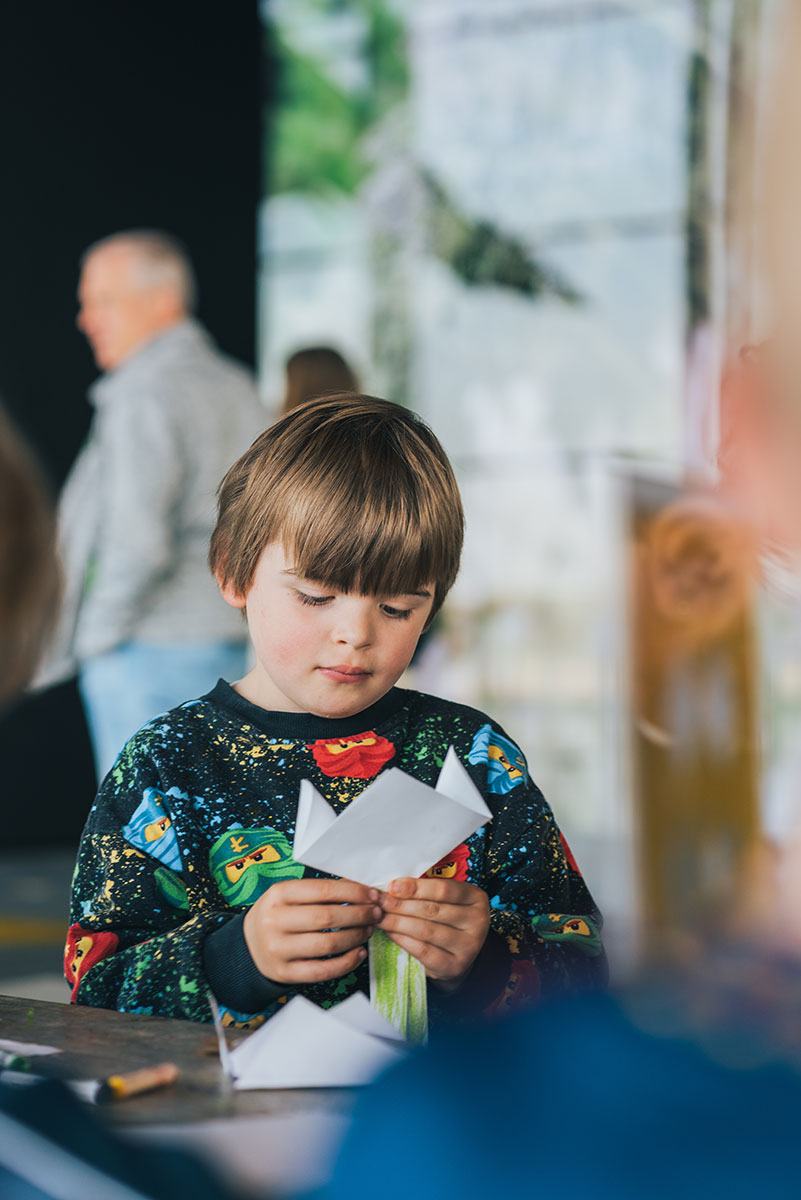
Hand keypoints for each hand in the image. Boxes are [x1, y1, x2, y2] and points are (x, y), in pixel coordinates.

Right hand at [243, 877, 381, 984]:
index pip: (323, 890)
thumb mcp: (288, 896)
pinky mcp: (285, 973)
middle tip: (376, 913)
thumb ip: (318, 892)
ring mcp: (278, 949)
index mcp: (278, 894)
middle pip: (327, 917)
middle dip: (359, 915)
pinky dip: (346, 962)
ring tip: (368, 930)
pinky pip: (322, 970)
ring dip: (356, 937)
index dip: (353, 892)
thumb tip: (360, 889)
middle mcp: (275, 921)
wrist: (248, 946)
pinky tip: (359, 953)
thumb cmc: (278, 915)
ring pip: (328, 944)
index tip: (372, 895)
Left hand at [377, 877, 489, 990]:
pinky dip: (403, 940)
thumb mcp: (445, 902)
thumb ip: (426, 892)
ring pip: (426, 930)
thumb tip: (392, 887)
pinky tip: (390, 933)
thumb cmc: (447, 921)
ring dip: (397, 923)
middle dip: (401, 905)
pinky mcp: (455, 966)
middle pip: (432, 910)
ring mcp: (469, 946)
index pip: (443, 889)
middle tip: (379, 902)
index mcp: (476, 898)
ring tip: (380, 917)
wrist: (458, 957)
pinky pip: (423, 950)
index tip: (392, 886)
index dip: (415, 887)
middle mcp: (478, 921)